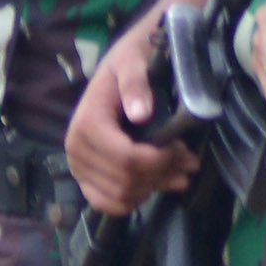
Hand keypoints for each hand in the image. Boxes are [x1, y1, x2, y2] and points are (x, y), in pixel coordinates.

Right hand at [66, 20, 191, 216]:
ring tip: (180, 173)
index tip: (182, 148)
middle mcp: (76, 149)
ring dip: (154, 188)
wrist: (118, 65)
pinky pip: (106, 204)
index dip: (160, 161)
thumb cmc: (128, 62)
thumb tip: (140, 113)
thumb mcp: (133, 61)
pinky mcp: (85, 177)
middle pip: (126, 181)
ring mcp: (78, 166)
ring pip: (121, 196)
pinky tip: (153, 184)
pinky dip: (134, 199)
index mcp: (87, 123)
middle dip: (162, 174)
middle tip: (189, 161)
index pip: (127, 159)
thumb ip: (136, 84)